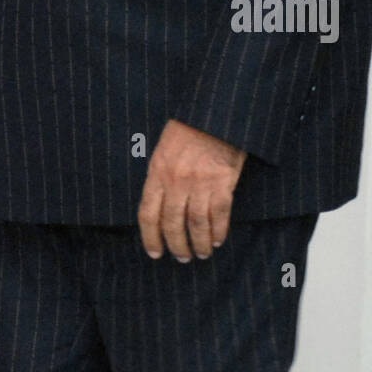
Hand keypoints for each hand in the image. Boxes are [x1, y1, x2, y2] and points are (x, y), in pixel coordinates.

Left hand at [137, 119, 246, 262]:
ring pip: (196, 225)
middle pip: (172, 224)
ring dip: (199, 244)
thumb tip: (159, 208)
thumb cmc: (188, 129)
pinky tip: (218, 240)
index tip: (155, 253)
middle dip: (177, 246)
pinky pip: (219, 216)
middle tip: (182, 258)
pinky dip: (219, 232)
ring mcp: (200, 183)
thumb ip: (160, 177)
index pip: (148, 214)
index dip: (150, 238)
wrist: (214, 113)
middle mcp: (176, 181)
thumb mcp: (163, 149)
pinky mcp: (223, 183)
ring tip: (202, 254)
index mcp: (157, 172)